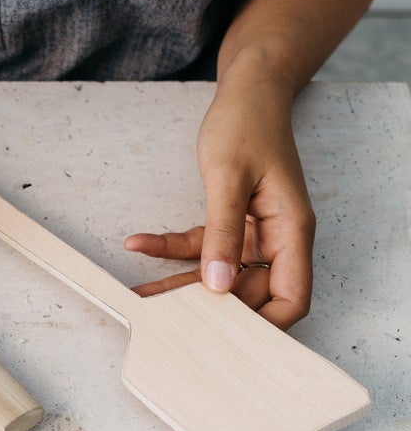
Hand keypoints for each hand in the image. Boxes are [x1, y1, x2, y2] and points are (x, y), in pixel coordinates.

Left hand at [124, 77, 314, 329]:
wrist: (247, 89)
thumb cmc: (247, 123)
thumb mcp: (228, 177)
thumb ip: (222, 232)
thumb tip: (217, 285)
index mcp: (291, 230)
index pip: (292, 297)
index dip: (266, 326)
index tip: (226, 341)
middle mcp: (277, 237)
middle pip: (250, 292)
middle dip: (209, 309)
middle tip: (168, 323)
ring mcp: (253, 231)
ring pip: (219, 273)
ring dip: (181, 285)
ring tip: (142, 297)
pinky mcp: (231, 220)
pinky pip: (202, 245)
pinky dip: (172, 248)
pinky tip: (139, 244)